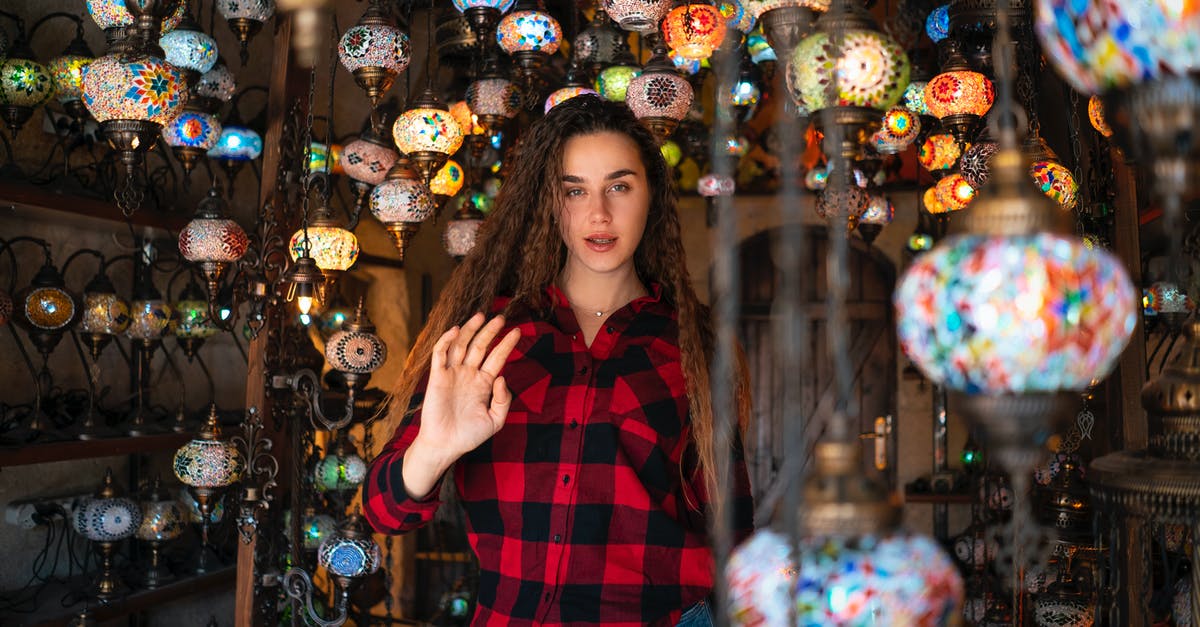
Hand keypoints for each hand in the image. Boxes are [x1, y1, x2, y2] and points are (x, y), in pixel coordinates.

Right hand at [412, 313, 521, 465]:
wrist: (445, 446)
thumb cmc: (469, 436)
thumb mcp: (495, 420)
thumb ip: (503, 400)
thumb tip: (502, 377)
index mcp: (483, 383)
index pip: (497, 358)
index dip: (506, 344)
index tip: (517, 331)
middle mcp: (468, 375)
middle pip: (480, 346)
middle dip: (490, 332)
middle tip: (501, 318)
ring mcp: (452, 374)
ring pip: (461, 345)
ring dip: (470, 330)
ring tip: (481, 316)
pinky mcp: (437, 377)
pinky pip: (440, 354)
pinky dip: (446, 341)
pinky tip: (456, 330)